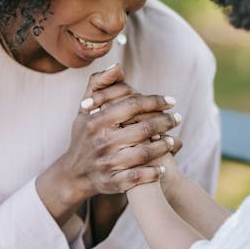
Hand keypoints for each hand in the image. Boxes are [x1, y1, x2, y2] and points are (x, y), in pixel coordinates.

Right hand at [35, 63, 180, 224]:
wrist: (72, 173)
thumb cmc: (84, 135)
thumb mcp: (84, 109)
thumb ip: (99, 84)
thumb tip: (118, 66)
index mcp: (97, 120)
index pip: (132, 105)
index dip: (155, 101)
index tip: (170, 101)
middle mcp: (101, 141)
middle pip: (142, 129)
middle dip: (165, 122)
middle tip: (177, 118)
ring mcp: (106, 163)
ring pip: (144, 153)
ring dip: (163, 146)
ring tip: (173, 140)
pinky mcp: (111, 182)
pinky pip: (137, 178)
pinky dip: (153, 173)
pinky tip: (163, 167)